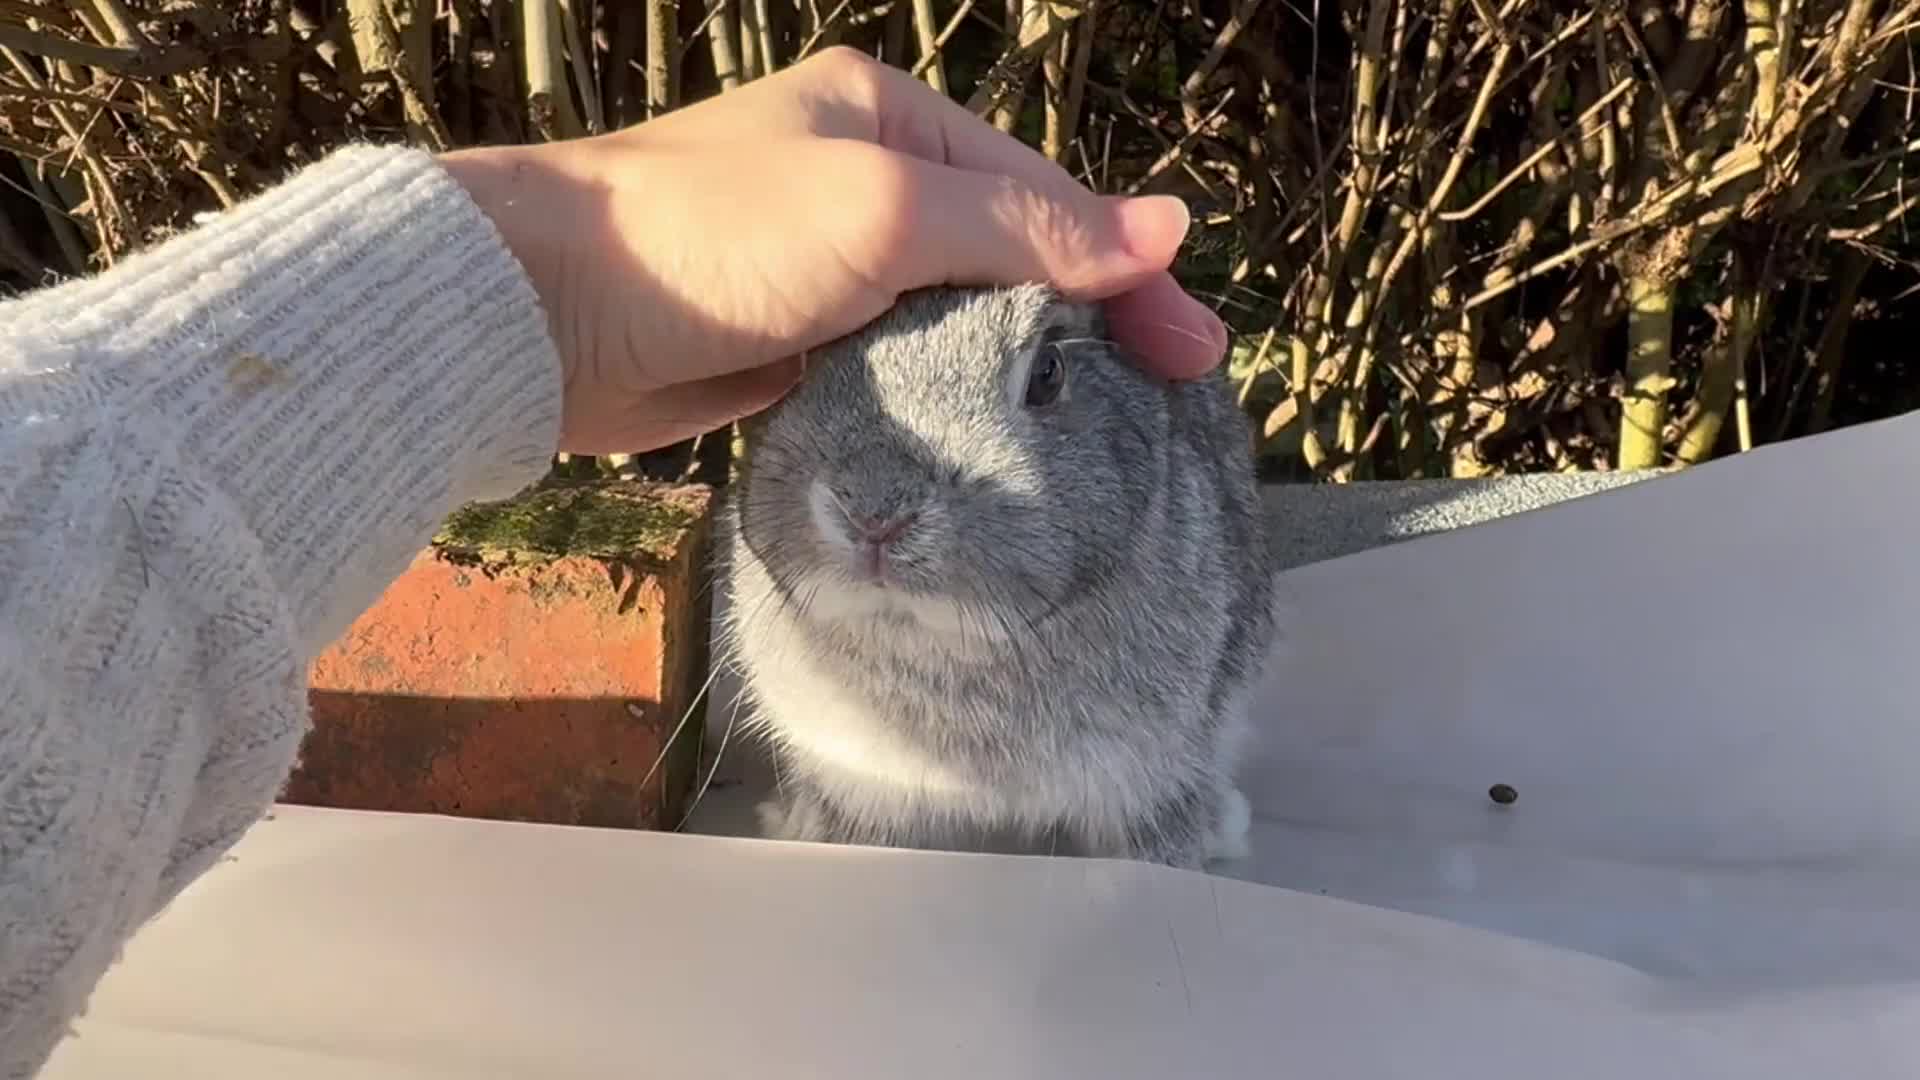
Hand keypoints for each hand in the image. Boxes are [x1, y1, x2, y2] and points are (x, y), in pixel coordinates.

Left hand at [440, 47, 1228, 455]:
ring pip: (960, 316)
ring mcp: (831, 265)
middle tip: (1174, 397)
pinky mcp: (798, 340)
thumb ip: (1023, 228)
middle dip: (1093, 321)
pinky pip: (903, 365)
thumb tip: (1167, 225)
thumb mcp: (886, 212)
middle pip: (1013, 254)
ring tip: (1106, 433)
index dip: (1127, 271)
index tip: (1195, 351)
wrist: (545, 316)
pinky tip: (999, 441)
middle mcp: (868, 180)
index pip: (1044, 195)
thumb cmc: (714, 236)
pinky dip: (953, 398)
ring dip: (1026, 365)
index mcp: (892, 117)